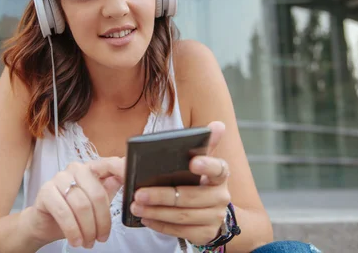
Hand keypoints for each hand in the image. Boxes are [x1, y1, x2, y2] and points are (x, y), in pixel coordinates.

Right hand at [21, 157, 124, 248]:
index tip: (133, 181)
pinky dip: (73, 230)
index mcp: (91, 168)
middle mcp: (76, 168)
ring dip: (87, 229)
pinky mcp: (46, 191)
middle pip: (97, 194)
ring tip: (89, 242)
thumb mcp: (95, 203)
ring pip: (82, 205)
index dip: (122, 170)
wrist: (44, 224)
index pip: (110, 164)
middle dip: (102, 221)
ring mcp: (59, 178)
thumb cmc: (72, 212)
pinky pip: (64, 212)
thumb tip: (130, 181)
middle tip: (101, 238)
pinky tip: (76, 240)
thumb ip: (110, 190)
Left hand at [130, 121, 230, 245]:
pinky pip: (180, 231)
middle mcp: (221, 196)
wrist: (213, 213)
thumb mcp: (202, 162)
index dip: (207, 165)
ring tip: (135, 205)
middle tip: (139, 192)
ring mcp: (214, 217)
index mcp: (220, 175)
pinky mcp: (205, 234)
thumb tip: (218, 124)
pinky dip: (161, 224)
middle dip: (162, 195)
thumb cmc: (200, 182)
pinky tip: (146, 217)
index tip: (192, 162)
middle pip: (190, 196)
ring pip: (182, 215)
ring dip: (156, 211)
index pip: (218, 168)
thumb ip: (204, 144)